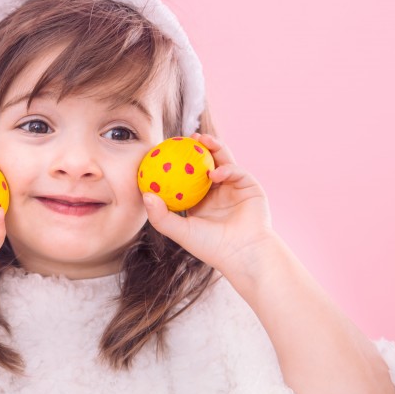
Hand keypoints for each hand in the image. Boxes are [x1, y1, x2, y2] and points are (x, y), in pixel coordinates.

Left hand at [142, 133, 274, 271]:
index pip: (186, 176)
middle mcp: (216, 191)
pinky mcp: (249, 186)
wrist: (244, 254)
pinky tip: (215, 173)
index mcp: (200, 200)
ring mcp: (233, 187)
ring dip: (213, 147)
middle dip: (195, 147)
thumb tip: (145, 194)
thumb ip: (161, 216)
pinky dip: (226, 169)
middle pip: (205, 163)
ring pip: (222, 160)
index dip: (177, 162)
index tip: (164, 151)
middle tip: (183, 138)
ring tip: (200, 140)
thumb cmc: (211, 247)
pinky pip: (236, 171)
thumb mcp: (181, 231)